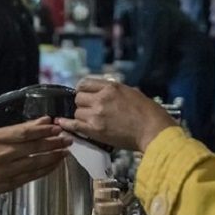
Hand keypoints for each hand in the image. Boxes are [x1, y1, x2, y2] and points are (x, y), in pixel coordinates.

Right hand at [0, 117, 70, 193]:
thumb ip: (21, 128)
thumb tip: (45, 121)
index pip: (25, 133)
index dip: (44, 130)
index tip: (58, 128)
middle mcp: (2, 154)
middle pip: (33, 149)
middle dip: (53, 143)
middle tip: (68, 140)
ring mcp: (6, 171)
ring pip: (35, 164)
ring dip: (53, 158)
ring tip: (65, 152)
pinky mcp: (8, 184)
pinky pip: (31, 177)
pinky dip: (45, 171)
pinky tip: (54, 165)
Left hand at [57, 77, 176, 151]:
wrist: (153, 130)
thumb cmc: (149, 112)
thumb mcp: (132, 92)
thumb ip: (116, 91)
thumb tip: (107, 93)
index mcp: (111, 87)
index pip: (85, 83)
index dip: (82, 90)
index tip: (83, 95)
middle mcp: (101, 98)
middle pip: (78, 98)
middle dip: (82, 104)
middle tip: (89, 110)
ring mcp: (96, 114)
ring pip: (77, 112)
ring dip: (81, 116)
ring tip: (89, 121)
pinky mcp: (95, 130)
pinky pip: (74, 125)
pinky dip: (67, 124)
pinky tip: (61, 123)